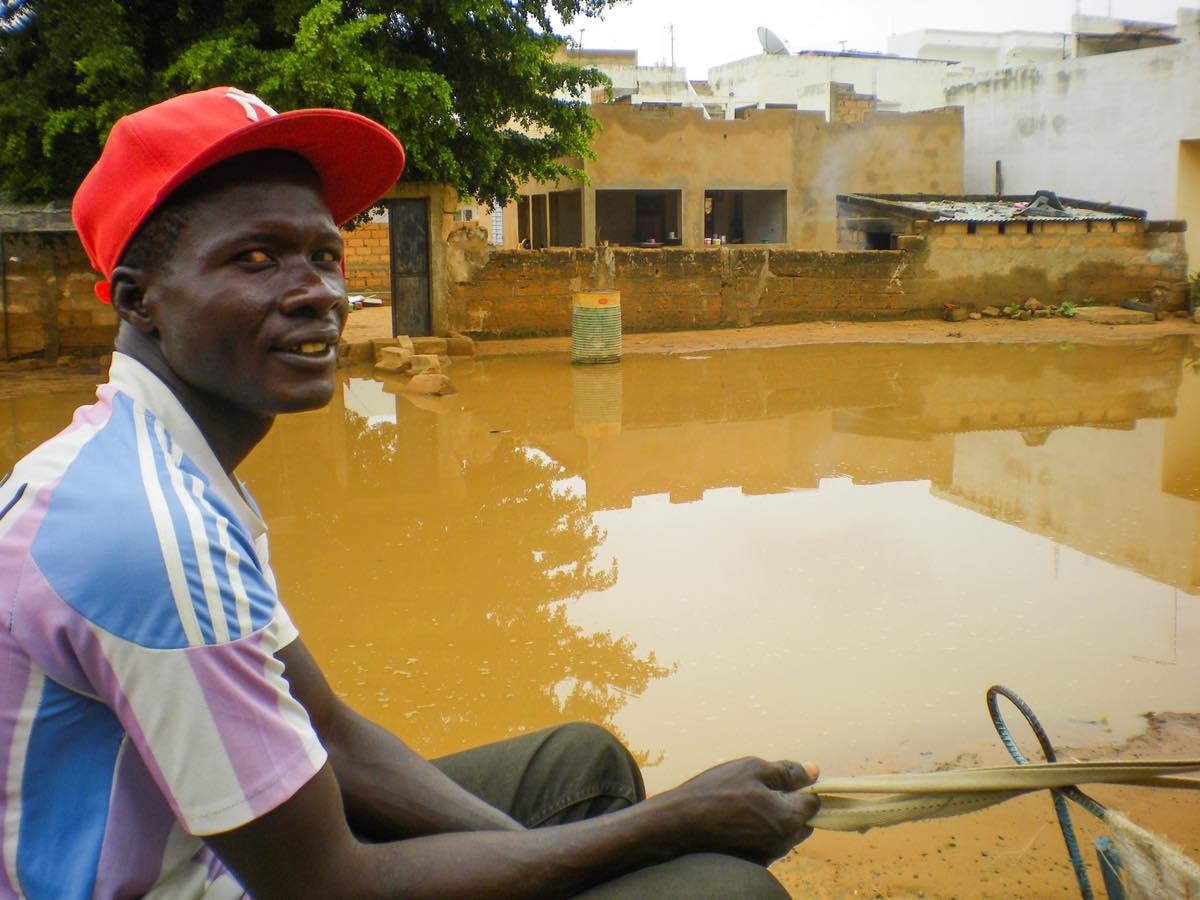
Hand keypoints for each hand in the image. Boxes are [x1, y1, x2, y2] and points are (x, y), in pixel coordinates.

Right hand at [662, 757, 819, 864]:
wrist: (680, 822)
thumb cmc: (717, 791)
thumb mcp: (753, 769)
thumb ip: (787, 772)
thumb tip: (813, 771)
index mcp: (788, 818)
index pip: (814, 803)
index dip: (803, 787)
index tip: (785, 779)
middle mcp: (783, 842)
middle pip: (802, 821)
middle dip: (791, 805)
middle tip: (763, 790)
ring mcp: (767, 855)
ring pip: (784, 833)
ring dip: (775, 819)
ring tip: (746, 804)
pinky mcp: (752, 862)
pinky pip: (767, 843)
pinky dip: (760, 831)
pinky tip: (738, 819)